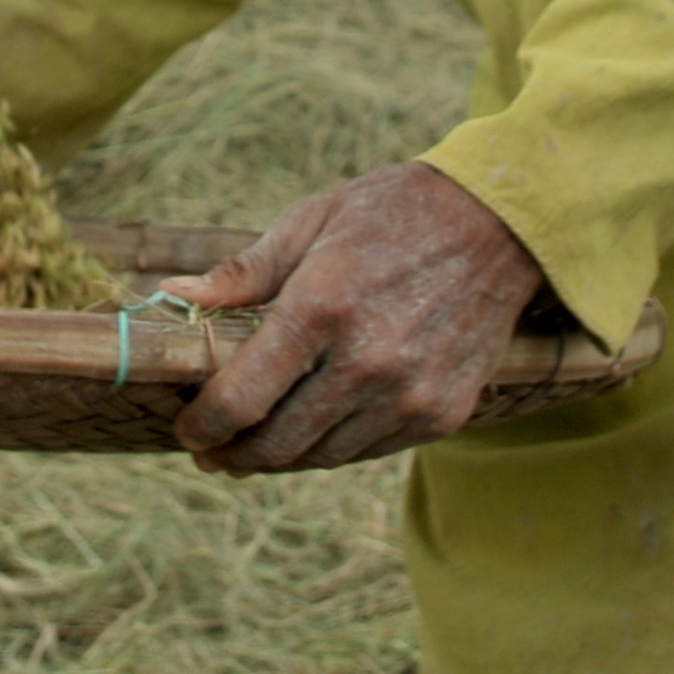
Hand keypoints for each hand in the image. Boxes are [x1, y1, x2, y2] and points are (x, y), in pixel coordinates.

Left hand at [164, 162, 548, 476]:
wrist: (498, 225)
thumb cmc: (390, 215)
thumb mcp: (310, 222)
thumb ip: (242, 273)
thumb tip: (175, 297)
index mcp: (320, 309)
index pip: (241, 400)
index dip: (203, 427)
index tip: (187, 432)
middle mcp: (365, 363)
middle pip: (277, 443)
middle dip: (232, 454)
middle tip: (212, 453)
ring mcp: (408, 395)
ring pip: (322, 456)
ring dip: (280, 459)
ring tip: (256, 448)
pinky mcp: (442, 413)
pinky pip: (369, 451)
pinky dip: (333, 448)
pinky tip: (315, 431)